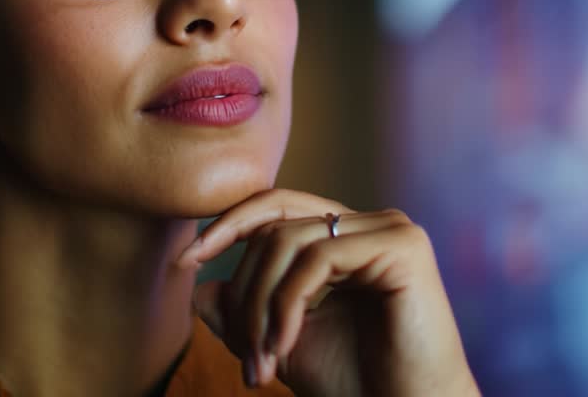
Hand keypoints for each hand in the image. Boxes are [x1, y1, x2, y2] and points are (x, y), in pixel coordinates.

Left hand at [176, 189, 480, 396]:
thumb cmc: (357, 384)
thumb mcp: (283, 343)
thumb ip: (244, 314)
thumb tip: (197, 288)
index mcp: (347, 236)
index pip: (275, 208)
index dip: (226, 225)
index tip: (185, 262)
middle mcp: (369, 224)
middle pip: (275, 227)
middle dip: (244, 293)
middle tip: (246, 361)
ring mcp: (389, 229)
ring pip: (289, 242)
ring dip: (260, 308)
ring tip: (262, 363)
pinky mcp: (402, 246)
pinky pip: (318, 258)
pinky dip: (288, 305)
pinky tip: (285, 345)